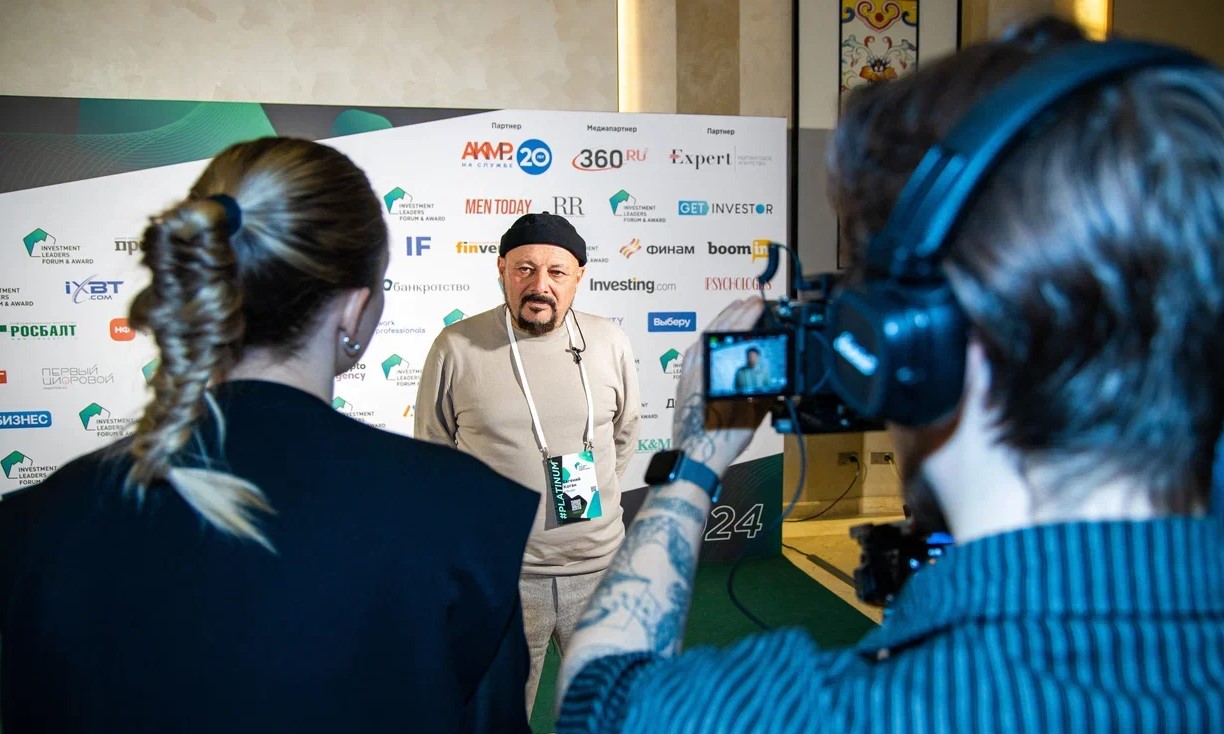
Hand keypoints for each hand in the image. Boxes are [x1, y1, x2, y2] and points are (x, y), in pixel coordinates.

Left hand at [672, 297, 769, 474]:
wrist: (695, 457)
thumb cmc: (722, 437)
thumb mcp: (753, 411)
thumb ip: (764, 388)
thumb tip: (775, 377)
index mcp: (716, 367)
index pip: (733, 331)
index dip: (747, 314)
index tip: (758, 303)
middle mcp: (698, 365)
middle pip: (717, 329)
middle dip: (735, 312)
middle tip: (750, 301)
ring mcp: (688, 372)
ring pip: (704, 338)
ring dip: (721, 323)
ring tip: (735, 312)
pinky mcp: (683, 382)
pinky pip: (695, 351)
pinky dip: (707, 340)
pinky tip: (712, 339)